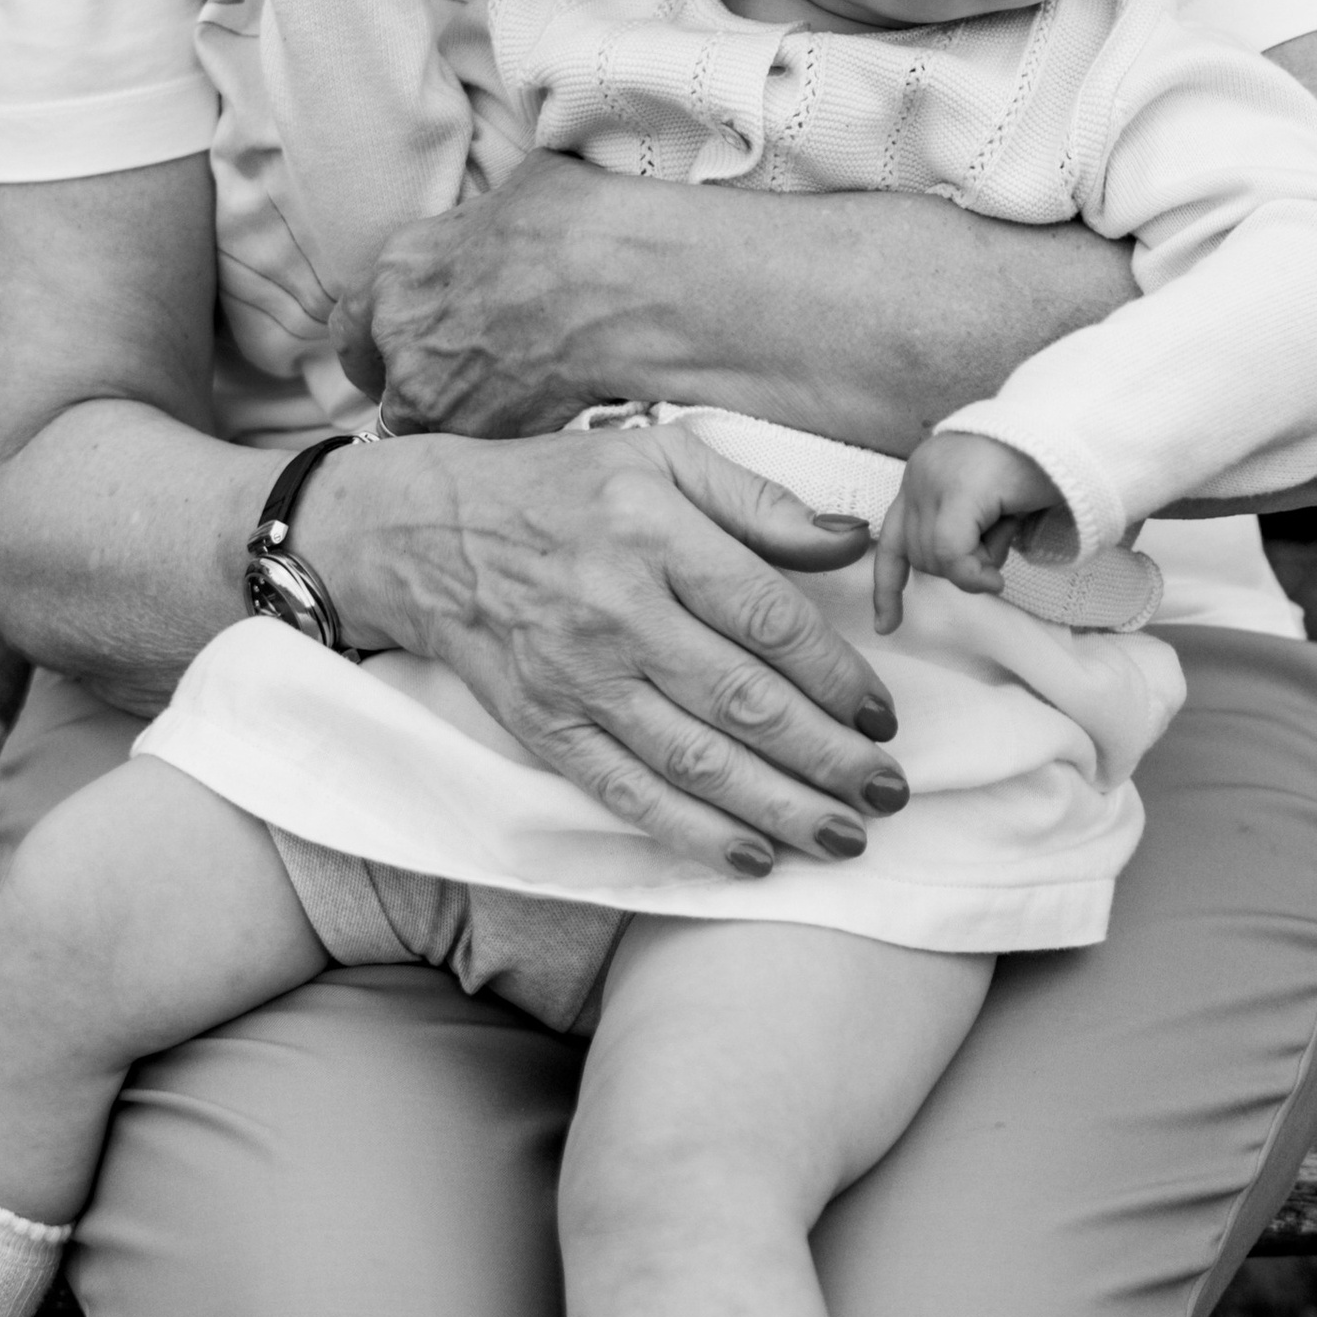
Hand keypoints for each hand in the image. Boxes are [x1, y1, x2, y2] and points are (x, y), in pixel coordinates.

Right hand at [297, 416, 910, 874]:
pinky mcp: (545, 727)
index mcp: (654, 531)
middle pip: (743, 700)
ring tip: (845, 836)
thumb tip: (855, 540)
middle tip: (889, 791)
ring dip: (780, 807)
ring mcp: (577, 677)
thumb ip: (760, 502)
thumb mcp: (659, 458)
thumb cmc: (559, 489)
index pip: (768, 618)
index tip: (884, 715)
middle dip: (828, 757)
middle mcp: (617, 609)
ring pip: (695, 760)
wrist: (426, 533)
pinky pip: (626, 792)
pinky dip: (691, 834)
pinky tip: (751, 858)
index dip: (836, 675)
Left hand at [334, 150, 650, 425]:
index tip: (394, 353)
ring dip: (442, 419)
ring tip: (490, 412)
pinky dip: (480, 445)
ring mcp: (425, 389)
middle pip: (375, 377)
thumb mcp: (519, 191)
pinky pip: (458, 451)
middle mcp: (397, 330)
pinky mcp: (467, 435)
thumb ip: (487, 224)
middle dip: (403, 383)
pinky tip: (517, 429)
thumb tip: (509, 219)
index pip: (351, 320)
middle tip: (444, 387)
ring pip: (411, 423)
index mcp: (400, 266)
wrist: (624, 284)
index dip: (373, 340)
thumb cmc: (582, 225)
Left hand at [871, 433, 1058, 632]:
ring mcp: (934, 479)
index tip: (886, 626)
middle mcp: (918, 475)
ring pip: (937, 559)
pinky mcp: (959, 490)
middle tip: (1003, 533)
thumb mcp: (990, 512)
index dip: (887, 586)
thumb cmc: (1039, 471)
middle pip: (920, 555)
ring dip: (980, 561)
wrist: (1069, 435)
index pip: (889, 540)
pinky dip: (973, 573)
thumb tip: (960, 575)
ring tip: (1010, 522)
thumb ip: (964, 538)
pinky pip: (952, 555)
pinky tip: (995, 576)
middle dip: (962, 565)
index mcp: (921, 478)